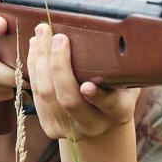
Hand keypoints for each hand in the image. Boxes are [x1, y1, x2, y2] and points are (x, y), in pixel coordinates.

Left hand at [27, 22, 139, 141]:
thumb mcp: (128, 79)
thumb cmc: (118, 88)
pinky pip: (36, 94)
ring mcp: (68, 129)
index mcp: (119, 113)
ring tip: (42, 33)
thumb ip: (124, 64)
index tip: (87, 86)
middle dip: (59, 66)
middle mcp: (93, 125)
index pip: (110, 105)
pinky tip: (35, 46)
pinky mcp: (49, 126)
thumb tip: (118, 32)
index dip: (98, 97)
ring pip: (47, 95)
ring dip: (40, 60)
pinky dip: (33, 67)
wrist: (102, 122)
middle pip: (69, 100)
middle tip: (58, 36)